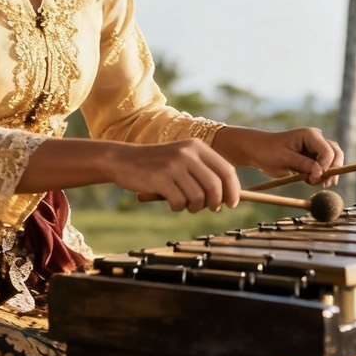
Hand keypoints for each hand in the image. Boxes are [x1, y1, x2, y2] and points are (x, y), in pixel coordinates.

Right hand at [111, 139, 241, 212]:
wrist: (123, 160)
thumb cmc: (156, 165)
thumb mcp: (182, 160)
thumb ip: (203, 173)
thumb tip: (227, 199)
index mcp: (197, 146)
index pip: (226, 170)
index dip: (233, 190)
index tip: (232, 203)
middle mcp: (187, 153)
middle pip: (215, 186)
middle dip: (215, 203)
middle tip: (209, 209)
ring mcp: (174, 165)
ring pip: (198, 197)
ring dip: (194, 207)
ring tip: (184, 204)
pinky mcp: (160, 178)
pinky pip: (179, 202)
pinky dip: (177, 207)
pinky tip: (170, 202)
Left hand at [248, 127, 344, 186]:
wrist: (257, 151)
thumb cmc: (267, 151)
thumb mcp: (284, 158)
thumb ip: (303, 165)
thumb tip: (321, 173)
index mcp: (310, 135)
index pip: (328, 151)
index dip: (325, 166)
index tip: (314, 179)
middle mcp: (316, 140)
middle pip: (336, 154)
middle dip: (332, 170)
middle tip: (324, 184)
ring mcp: (315, 149)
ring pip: (332, 162)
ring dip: (326, 174)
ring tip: (312, 182)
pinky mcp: (312, 159)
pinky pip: (323, 169)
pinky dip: (320, 177)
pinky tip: (309, 181)